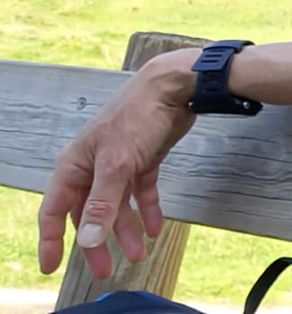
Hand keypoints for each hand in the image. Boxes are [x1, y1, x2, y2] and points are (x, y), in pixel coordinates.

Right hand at [37, 50, 199, 278]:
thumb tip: (88, 240)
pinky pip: (141, 191)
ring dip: (126, 229)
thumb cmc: (137, 117)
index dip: (52, 239)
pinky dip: (147, 209)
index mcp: (75, 165)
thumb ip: (102, 204)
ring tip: (139, 253)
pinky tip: (155, 228)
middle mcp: (93, 165)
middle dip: (96, 241)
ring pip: (117, 204)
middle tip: (105, 268)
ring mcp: (118, 162)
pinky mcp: (143, 158)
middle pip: (89, 211)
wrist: (174, 88)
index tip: (51, 265)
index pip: (56, 209)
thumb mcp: (117, 165)